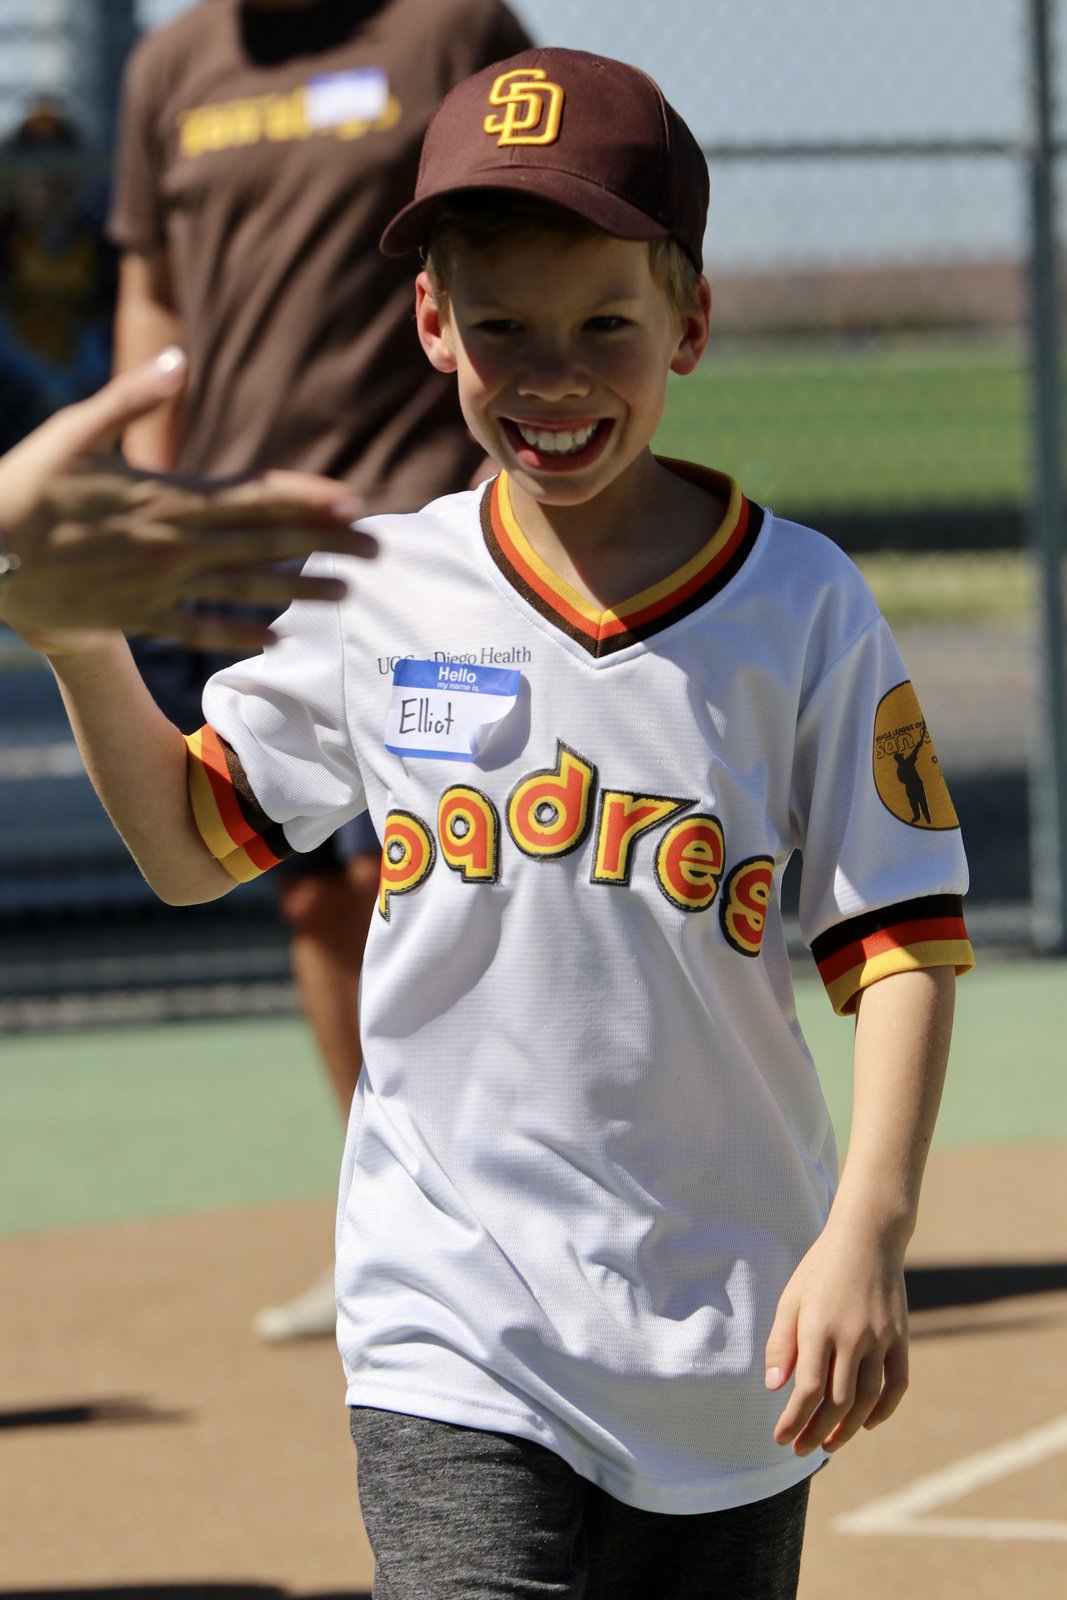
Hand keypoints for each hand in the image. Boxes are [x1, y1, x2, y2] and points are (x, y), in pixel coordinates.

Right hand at [0, 350, 375, 650]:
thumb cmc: (27, 484)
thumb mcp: (75, 430)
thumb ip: (132, 396)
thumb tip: (179, 360)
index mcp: (168, 496)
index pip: (254, 496)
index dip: (307, 499)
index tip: (352, 502)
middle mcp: (175, 544)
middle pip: (266, 543)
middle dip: (326, 545)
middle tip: (378, 551)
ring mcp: (160, 584)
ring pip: (245, 588)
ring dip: (299, 589)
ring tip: (346, 594)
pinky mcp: (139, 615)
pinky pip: (199, 628)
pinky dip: (238, 631)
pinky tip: (275, 638)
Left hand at [764, 1216, 909, 1456]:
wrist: (867, 1237)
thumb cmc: (821, 1268)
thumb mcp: (791, 1298)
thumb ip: (781, 1343)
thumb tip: (774, 1387)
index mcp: (819, 1327)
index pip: (807, 1390)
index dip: (793, 1420)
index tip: (780, 1437)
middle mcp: (852, 1337)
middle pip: (837, 1402)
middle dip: (816, 1432)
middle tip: (800, 1450)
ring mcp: (881, 1338)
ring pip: (868, 1399)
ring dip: (848, 1428)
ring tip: (829, 1444)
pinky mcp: (901, 1337)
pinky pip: (897, 1384)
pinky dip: (884, 1410)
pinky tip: (866, 1424)